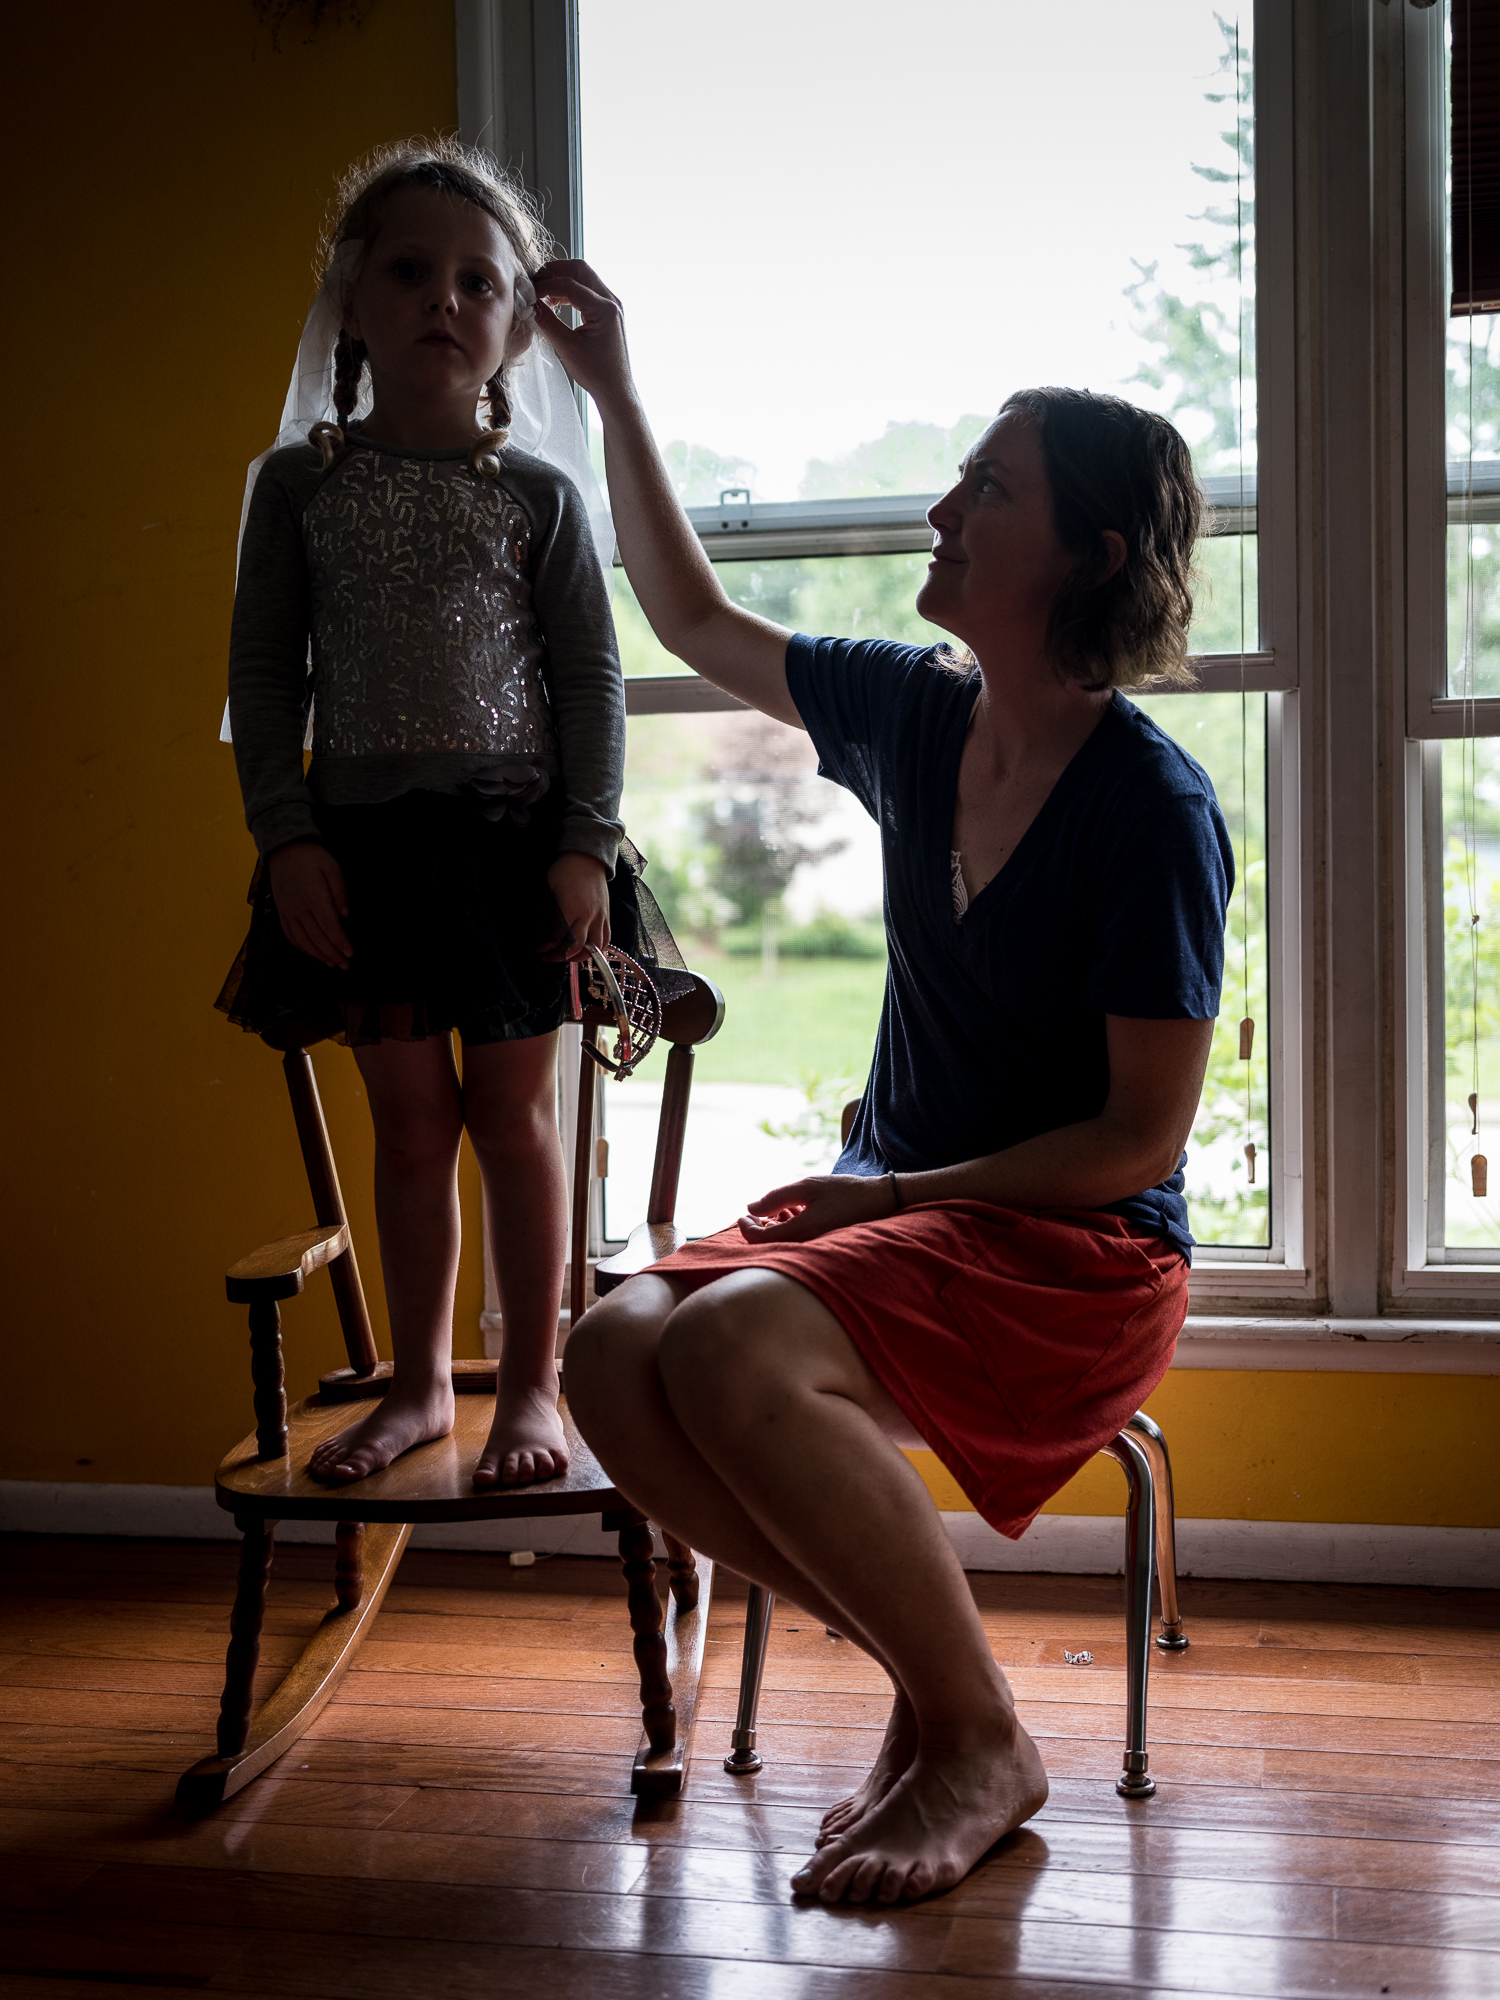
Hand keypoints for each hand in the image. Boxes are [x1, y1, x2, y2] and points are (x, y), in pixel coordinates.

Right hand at [267, 841, 351, 969]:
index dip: (340, 942)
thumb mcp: (333, 868)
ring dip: (318, 955)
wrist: (284, 850)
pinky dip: (302, 947)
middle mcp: (299, 908)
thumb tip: (346, 915)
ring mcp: (288, 912)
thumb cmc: (312, 858)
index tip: (351, 954)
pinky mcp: (282, 912)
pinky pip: (290, 935)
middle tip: (346, 965)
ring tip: (332, 963)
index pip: (329, 926)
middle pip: (317, 938)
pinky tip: (313, 953)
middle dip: (333, 954)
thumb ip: (340, 892)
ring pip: (303, 940)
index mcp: (314, 897)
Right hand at [530, 260, 633, 407]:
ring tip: (542, 293)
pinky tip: (555, 302)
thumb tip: (529, 303)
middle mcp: (612, 302)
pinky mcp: (608, 311)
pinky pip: (587, 290)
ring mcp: (612, 305)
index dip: (546, 285)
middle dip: (555, 272)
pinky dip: (570, 291)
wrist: (615, 390)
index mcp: (605, 309)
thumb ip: (547, 321)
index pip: (570, 284)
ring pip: (584, 277)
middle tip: (535, 282)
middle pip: (580, 270)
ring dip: (562, 280)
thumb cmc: (596, 374)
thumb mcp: (566, 347)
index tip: (529, 292)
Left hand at [542, 851, 610, 961]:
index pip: (558, 937)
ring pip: (595, 947)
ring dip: (581, 957)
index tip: (537, 949)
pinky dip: (597, 949)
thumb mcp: (550, 890)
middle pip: (577, 947)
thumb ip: (549, 913)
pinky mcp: (607, 916)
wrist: (587, 858)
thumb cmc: (565, 871)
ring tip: (568, 957)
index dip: (545, 946)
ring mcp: (600, 916)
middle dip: (560, 956)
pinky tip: (586, 949)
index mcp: (571, 908)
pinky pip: (606, 939)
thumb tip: (542, 932)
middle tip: (548, 956)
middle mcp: (588, 915)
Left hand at [737, 1173, 897, 1244]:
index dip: (746, 1228)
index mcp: (801, 1231)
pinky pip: (795, 1241)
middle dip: (758, 1227)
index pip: (760, 1241)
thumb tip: (750, 1208)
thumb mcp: (808, 1187)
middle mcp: (807, 1245)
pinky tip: (793, 1211)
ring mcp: (814, 1246)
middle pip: (769, 1245)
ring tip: (780, 1208)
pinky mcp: (820, 1244)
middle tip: (757, 1211)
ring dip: (773, 1226)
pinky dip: (787, 1227)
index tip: (743, 1214)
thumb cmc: (845, 1191)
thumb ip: (777, 1197)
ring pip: (782, 1243)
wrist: (879, 1201)